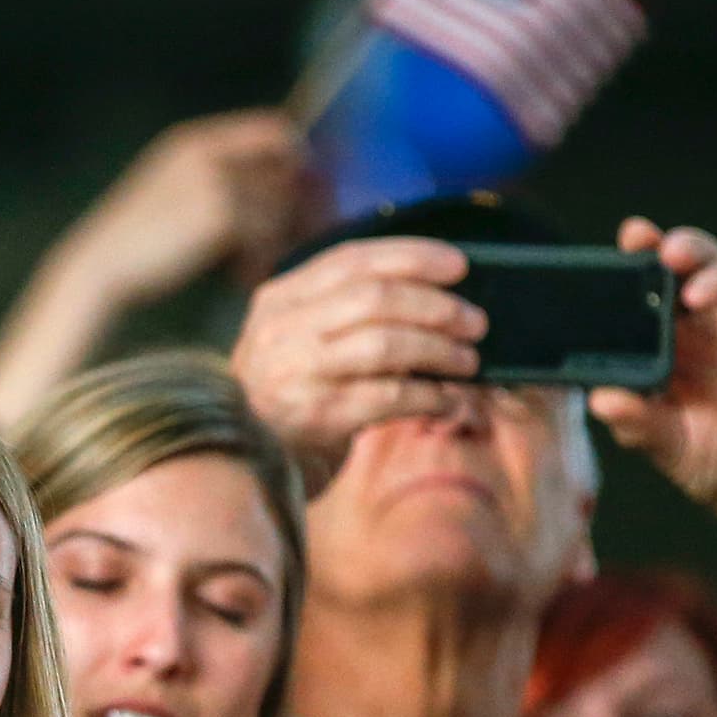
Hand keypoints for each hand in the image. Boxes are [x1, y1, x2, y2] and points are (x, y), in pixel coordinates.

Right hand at [55, 110, 314, 311]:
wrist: (103, 265)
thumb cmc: (141, 243)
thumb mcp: (178, 198)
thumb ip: (223, 185)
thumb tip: (288, 193)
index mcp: (197, 142)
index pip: (273, 130)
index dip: (298, 158)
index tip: (311, 190)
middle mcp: (208, 151)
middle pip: (285, 167)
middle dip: (301, 204)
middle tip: (302, 237)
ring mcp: (214, 178)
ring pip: (277, 205)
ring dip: (275, 239)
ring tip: (253, 266)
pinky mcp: (219, 211)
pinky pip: (263, 232)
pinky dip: (258, 258)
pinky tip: (240, 277)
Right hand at [227, 236, 481, 479]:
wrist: (242, 459)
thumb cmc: (285, 393)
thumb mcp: (297, 338)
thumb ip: (342, 309)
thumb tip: (431, 290)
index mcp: (280, 299)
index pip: (353, 260)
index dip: (412, 256)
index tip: (459, 265)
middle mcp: (284, 330)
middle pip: (375, 298)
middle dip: (435, 306)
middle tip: (474, 321)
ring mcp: (298, 374)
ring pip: (385, 344)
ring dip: (438, 349)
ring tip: (468, 360)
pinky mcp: (318, 418)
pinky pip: (389, 397)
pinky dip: (429, 396)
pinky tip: (449, 400)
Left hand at [584, 221, 716, 540]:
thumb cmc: (714, 462)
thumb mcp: (666, 445)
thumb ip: (637, 421)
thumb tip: (599, 400)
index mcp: (666, 347)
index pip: (646, 297)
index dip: (631, 269)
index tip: (617, 249)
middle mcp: (701, 329)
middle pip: (681, 271)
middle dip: (662, 249)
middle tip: (643, 243)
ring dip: (698, 259)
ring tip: (677, 262)